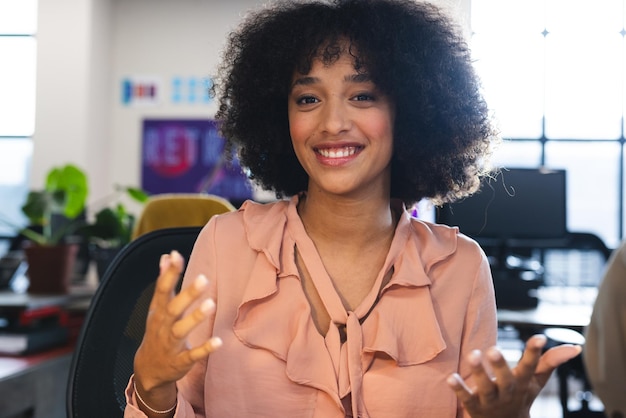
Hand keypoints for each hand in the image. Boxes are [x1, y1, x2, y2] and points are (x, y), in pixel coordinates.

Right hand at [133, 250, 221, 408]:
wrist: (149, 369)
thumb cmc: (158, 331)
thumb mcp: (158, 307)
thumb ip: (164, 282)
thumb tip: (166, 256)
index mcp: (159, 311)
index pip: (162, 290)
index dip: (169, 273)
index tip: (176, 255)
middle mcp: (163, 326)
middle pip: (173, 308)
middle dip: (187, 294)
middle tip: (204, 278)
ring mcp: (171, 344)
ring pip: (181, 330)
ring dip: (196, 317)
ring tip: (212, 304)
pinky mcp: (181, 361)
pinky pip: (193, 355)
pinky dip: (205, 349)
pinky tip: (218, 341)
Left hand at [447, 334, 581, 417]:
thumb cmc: (520, 396)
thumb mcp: (535, 382)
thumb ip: (550, 362)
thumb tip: (575, 347)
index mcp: (523, 383)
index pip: (531, 367)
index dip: (535, 353)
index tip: (539, 337)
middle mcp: (508, 391)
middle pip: (506, 380)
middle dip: (500, 365)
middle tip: (493, 348)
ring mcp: (491, 400)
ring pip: (485, 388)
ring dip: (479, 372)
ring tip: (473, 354)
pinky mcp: (474, 407)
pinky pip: (466, 398)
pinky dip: (459, 388)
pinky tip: (452, 376)